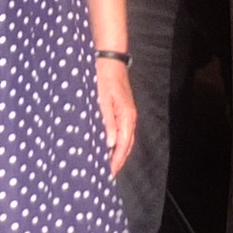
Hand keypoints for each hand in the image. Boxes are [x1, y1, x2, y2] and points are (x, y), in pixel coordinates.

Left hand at [96, 60, 135, 176]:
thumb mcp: (102, 100)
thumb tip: (111, 144)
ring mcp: (128, 113)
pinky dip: (118, 142)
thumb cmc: (103, 78)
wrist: (110, 59)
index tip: (109, 172)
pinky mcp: (123, 109)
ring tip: (110, 164)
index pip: (123, 144)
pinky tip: (110, 145)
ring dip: (119, 152)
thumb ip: (107, 122)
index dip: (117, 160)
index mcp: (126, 116)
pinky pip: (123, 131)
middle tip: (108, 173)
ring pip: (126, 139)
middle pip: (127, 144)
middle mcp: (130, 117)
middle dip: (119, 160)